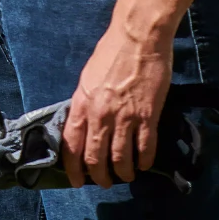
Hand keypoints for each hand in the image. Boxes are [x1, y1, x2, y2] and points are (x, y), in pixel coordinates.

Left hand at [60, 21, 173, 187]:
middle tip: (105, 182)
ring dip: (123, 172)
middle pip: (95, 158)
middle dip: (100, 176)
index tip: (77, 181)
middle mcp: (100, 114)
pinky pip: (144, 148)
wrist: (138, 37)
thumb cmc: (112, 52)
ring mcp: (124, 117)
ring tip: (127, 175)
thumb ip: (85, 102)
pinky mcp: (147, 115)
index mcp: (81, 103)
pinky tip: (144, 164)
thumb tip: (84, 123)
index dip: (73, 169)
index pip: (71, 145)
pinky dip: (144, 161)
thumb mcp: (88, 77)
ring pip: (120, 158)